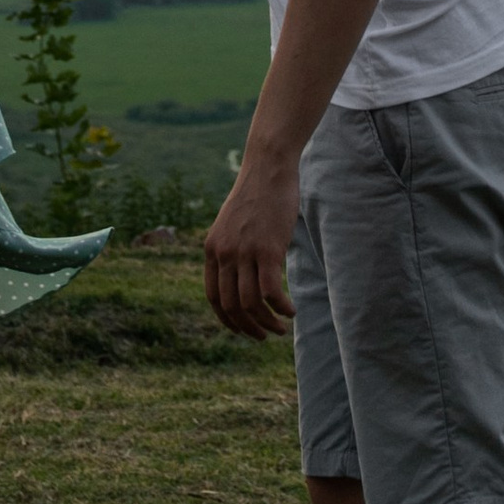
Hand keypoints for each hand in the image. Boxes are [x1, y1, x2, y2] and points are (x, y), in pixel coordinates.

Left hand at [202, 143, 297, 339]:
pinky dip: (281, 308)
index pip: (214, 297)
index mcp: (212, 249)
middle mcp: (224, 253)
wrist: (267, 168)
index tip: (243, 329)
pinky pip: (271, 292)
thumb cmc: (256, 195)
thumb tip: (242, 276)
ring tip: (281, 328)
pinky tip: (291, 311)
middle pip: (231, 306)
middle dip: (249, 328)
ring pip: (251, 304)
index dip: (227, 320)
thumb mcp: (232, 224)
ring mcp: (244, 252)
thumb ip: (232, 248)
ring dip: (267, 323)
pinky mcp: (267, 250)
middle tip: (265, 335)